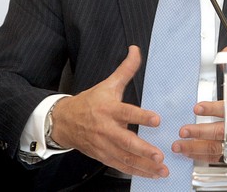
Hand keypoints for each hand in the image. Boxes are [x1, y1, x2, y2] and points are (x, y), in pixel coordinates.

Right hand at [51, 45, 168, 178]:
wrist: (65, 121)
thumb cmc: (90, 102)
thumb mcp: (108, 84)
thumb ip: (125, 69)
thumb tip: (135, 50)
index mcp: (109, 109)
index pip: (126, 112)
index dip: (141, 116)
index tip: (156, 119)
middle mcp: (106, 129)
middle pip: (125, 141)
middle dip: (143, 150)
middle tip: (159, 155)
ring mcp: (104, 145)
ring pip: (125, 158)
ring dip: (144, 166)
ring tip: (161, 169)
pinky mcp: (103, 156)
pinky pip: (120, 166)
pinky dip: (135, 172)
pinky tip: (150, 175)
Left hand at [172, 99, 226, 161]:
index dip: (213, 109)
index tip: (198, 107)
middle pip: (222, 132)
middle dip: (202, 132)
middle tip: (185, 130)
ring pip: (219, 148)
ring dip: (197, 148)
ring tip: (181, 145)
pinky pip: (219, 157)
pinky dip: (203, 156)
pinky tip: (190, 153)